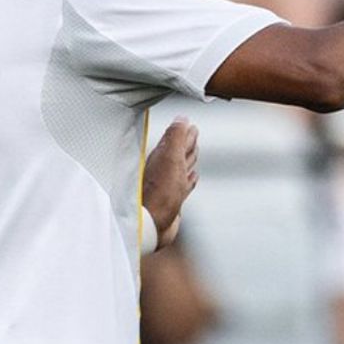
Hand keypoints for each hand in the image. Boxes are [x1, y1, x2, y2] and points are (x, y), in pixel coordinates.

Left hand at [143, 117, 199, 249]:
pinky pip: (184, 186)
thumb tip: (181, 119)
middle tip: (193, 134)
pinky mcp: (173, 201)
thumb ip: (176, 137)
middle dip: (187, 143)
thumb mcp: (170, 158)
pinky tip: (192, 179)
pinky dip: (189, 180)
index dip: (184, 132)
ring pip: (181, 168)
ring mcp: (167, 186)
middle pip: (178, 152)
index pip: (175, 139)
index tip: (191, 125)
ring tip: (193, 153)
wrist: (150, 224)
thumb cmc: (159, 193)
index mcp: (162, 157)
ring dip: (188, 160)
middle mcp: (163, 170)